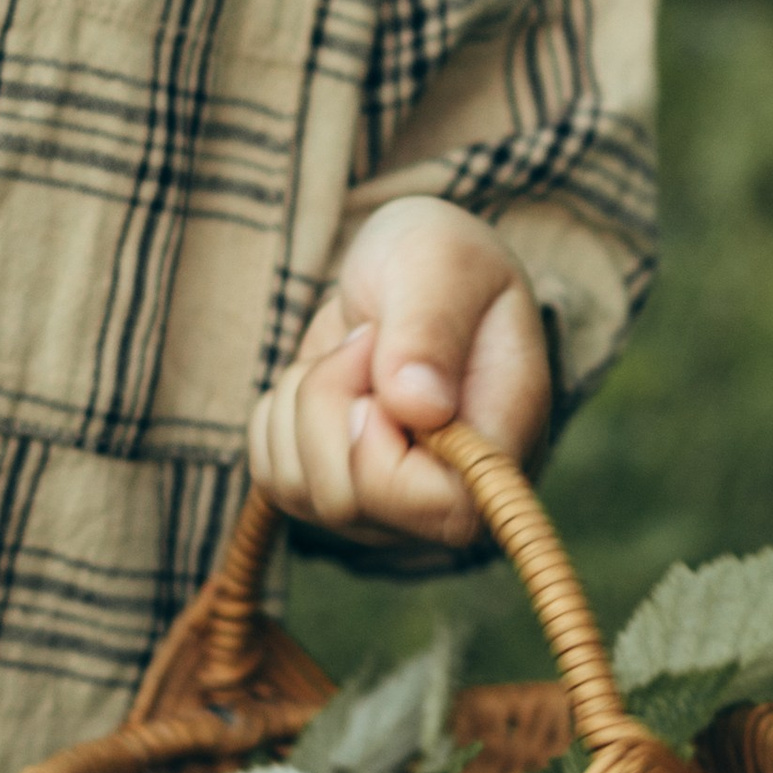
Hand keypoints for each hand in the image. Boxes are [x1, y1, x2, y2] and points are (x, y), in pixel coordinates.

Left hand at [246, 197, 549, 552]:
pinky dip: (280, 416)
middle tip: (363, 340)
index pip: (441, 511)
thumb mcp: (444, 261)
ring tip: (354, 353)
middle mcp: (449, 497)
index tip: (377, 380)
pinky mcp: (334, 495)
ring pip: (298, 490)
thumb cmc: (441, 261)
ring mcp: (389, 508)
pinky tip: (327, 377)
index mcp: (501, 450)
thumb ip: (432, 327)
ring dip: (301, 402)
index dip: (384, 456)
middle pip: (347, 501)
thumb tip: (418, 409)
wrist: (410, 272)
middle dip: (327, 403)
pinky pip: (272, 476)